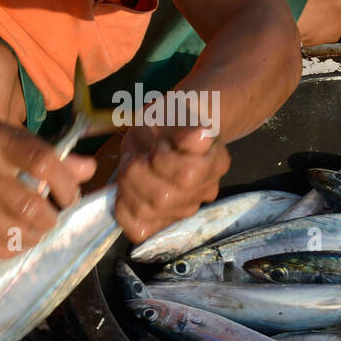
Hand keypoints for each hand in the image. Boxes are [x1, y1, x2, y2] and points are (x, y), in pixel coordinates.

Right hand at [0, 117, 95, 258]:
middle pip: (29, 204)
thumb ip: (48, 153)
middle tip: (53, 219)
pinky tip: (16, 243)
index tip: (70, 197)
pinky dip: (9, 249)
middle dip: (51, 219)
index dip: (66, 185)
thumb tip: (89, 169)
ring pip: (11, 229)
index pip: (43, 162)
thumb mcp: (8, 135)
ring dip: (33, 237)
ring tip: (37, 232)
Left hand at [114, 122, 230, 244]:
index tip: (160, 145)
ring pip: (145, 211)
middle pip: (162, 198)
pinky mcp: (163, 222)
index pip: (188, 175)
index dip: (162, 159)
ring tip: (133, 168)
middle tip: (139, 155)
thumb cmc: (172, 120)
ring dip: (127, 185)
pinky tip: (128, 189)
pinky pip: (138, 228)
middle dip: (137, 171)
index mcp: (215, 163)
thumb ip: (186, 128)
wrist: (169, 130)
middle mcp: (204, 192)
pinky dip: (124, 209)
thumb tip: (201, 136)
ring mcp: (185, 210)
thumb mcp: (177, 112)